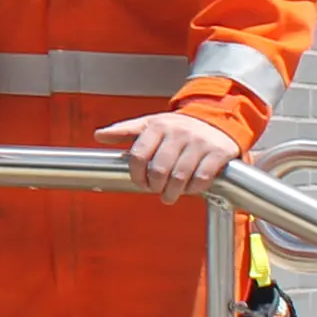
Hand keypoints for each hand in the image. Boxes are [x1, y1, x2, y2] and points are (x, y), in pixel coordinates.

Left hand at [98, 108, 240, 201]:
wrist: (216, 121)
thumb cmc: (177, 128)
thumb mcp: (150, 124)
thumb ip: (124, 131)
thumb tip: (98, 135)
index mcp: (157, 125)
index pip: (138, 155)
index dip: (136, 174)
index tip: (139, 183)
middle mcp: (178, 132)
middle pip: (158, 169)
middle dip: (154, 185)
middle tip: (155, 190)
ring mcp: (199, 141)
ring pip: (180, 175)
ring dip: (172, 191)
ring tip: (169, 196)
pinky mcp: (218, 151)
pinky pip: (202, 177)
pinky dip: (193, 188)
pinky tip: (189, 189)